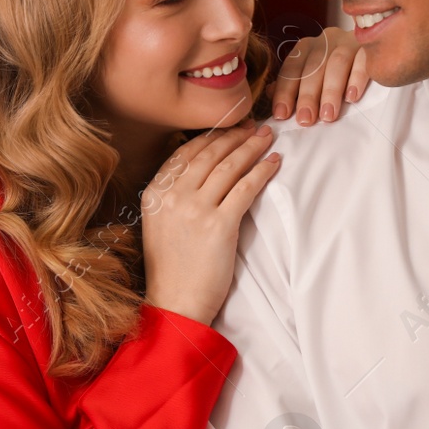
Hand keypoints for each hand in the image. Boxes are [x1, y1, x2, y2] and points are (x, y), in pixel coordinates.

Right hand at [141, 124, 279, 326]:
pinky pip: (245, 188)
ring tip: (266, 138)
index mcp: (154, 194)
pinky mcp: (219, 225)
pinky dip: (262, 172)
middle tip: (253, 126)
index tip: (229, 128)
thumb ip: (172, 197)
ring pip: (229, 166)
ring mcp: (195, 209)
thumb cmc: (171, 269)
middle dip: (234, 136)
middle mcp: (172, 196)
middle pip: (209, 154)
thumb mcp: (159, 225)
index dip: (211, 137)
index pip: (185, 153)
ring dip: (251, 147)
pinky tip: (273, 163)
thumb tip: (198, 172)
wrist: (175, 303)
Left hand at [269, 26, 368, 124]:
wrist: (373, 47)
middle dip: (307, 95)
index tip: (281, 114)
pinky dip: (357, 78)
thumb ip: (290, 84)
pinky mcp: (370, 47)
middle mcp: (326, 40)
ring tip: (328, 115)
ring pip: (337, 63)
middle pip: (313, 67)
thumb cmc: (334, 71)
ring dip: (330, 91)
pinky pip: (363, 60)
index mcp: (306, 47)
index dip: (284, 91)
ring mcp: (348, 41)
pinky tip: (352, 97)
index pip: (291, 68)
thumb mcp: (310, 74)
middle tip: (306, 119)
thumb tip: (267, 93)